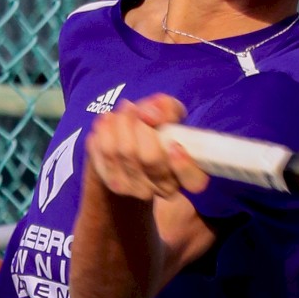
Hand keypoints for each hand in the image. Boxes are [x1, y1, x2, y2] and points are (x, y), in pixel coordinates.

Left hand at [85, 94, 208, 200]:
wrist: (126, 146)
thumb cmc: (155, 128)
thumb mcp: (168, 112)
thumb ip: (167, 108)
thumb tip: (150, 115)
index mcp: (188, 172)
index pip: (194, 181)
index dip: (184, 165)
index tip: (173, 144)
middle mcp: (166, 187)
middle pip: (151, 159)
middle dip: (140, 125)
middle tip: (135, 109)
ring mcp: (138, 189)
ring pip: (124, 152)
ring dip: (120, 122)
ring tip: (122, 111)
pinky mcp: (115, 184)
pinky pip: (104, 152)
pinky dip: (104, 130)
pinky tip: (108, 122)